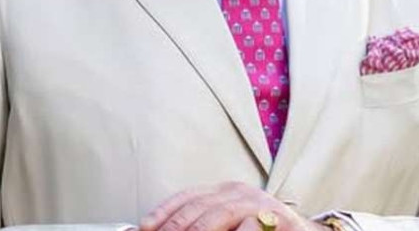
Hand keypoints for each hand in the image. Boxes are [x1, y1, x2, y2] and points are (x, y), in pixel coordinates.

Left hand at [139, 181, 329, 230]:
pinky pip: (247, 227)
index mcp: (225, 191)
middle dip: (175, 228)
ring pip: (218, 214)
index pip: (187, 196)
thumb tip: (164, 230)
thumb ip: (202, 224)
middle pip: (198, 207)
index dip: (164, 212)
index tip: (144, 227)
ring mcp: (258, 203)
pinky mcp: (275, 218)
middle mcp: (240, 192)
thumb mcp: (228, 225)